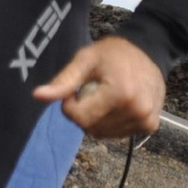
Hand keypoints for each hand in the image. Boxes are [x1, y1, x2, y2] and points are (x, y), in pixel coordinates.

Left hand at [35, 33, 165, 141]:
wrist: (149, 53)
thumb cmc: (113, 54)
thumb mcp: (85, 60)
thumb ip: (63, 81)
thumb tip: (37, 96)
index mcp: (120, 93)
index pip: (79, 118)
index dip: (70, 104)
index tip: (75, 89)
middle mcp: (136, 110)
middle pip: (90, 127)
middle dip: (83, 112)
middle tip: (92, 90)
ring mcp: (145, 120)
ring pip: (102, 133)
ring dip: (97, 118)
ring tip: (106, 96)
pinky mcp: (150, 126)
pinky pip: (117, 134)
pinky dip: (111, 122)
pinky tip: (117, 105)